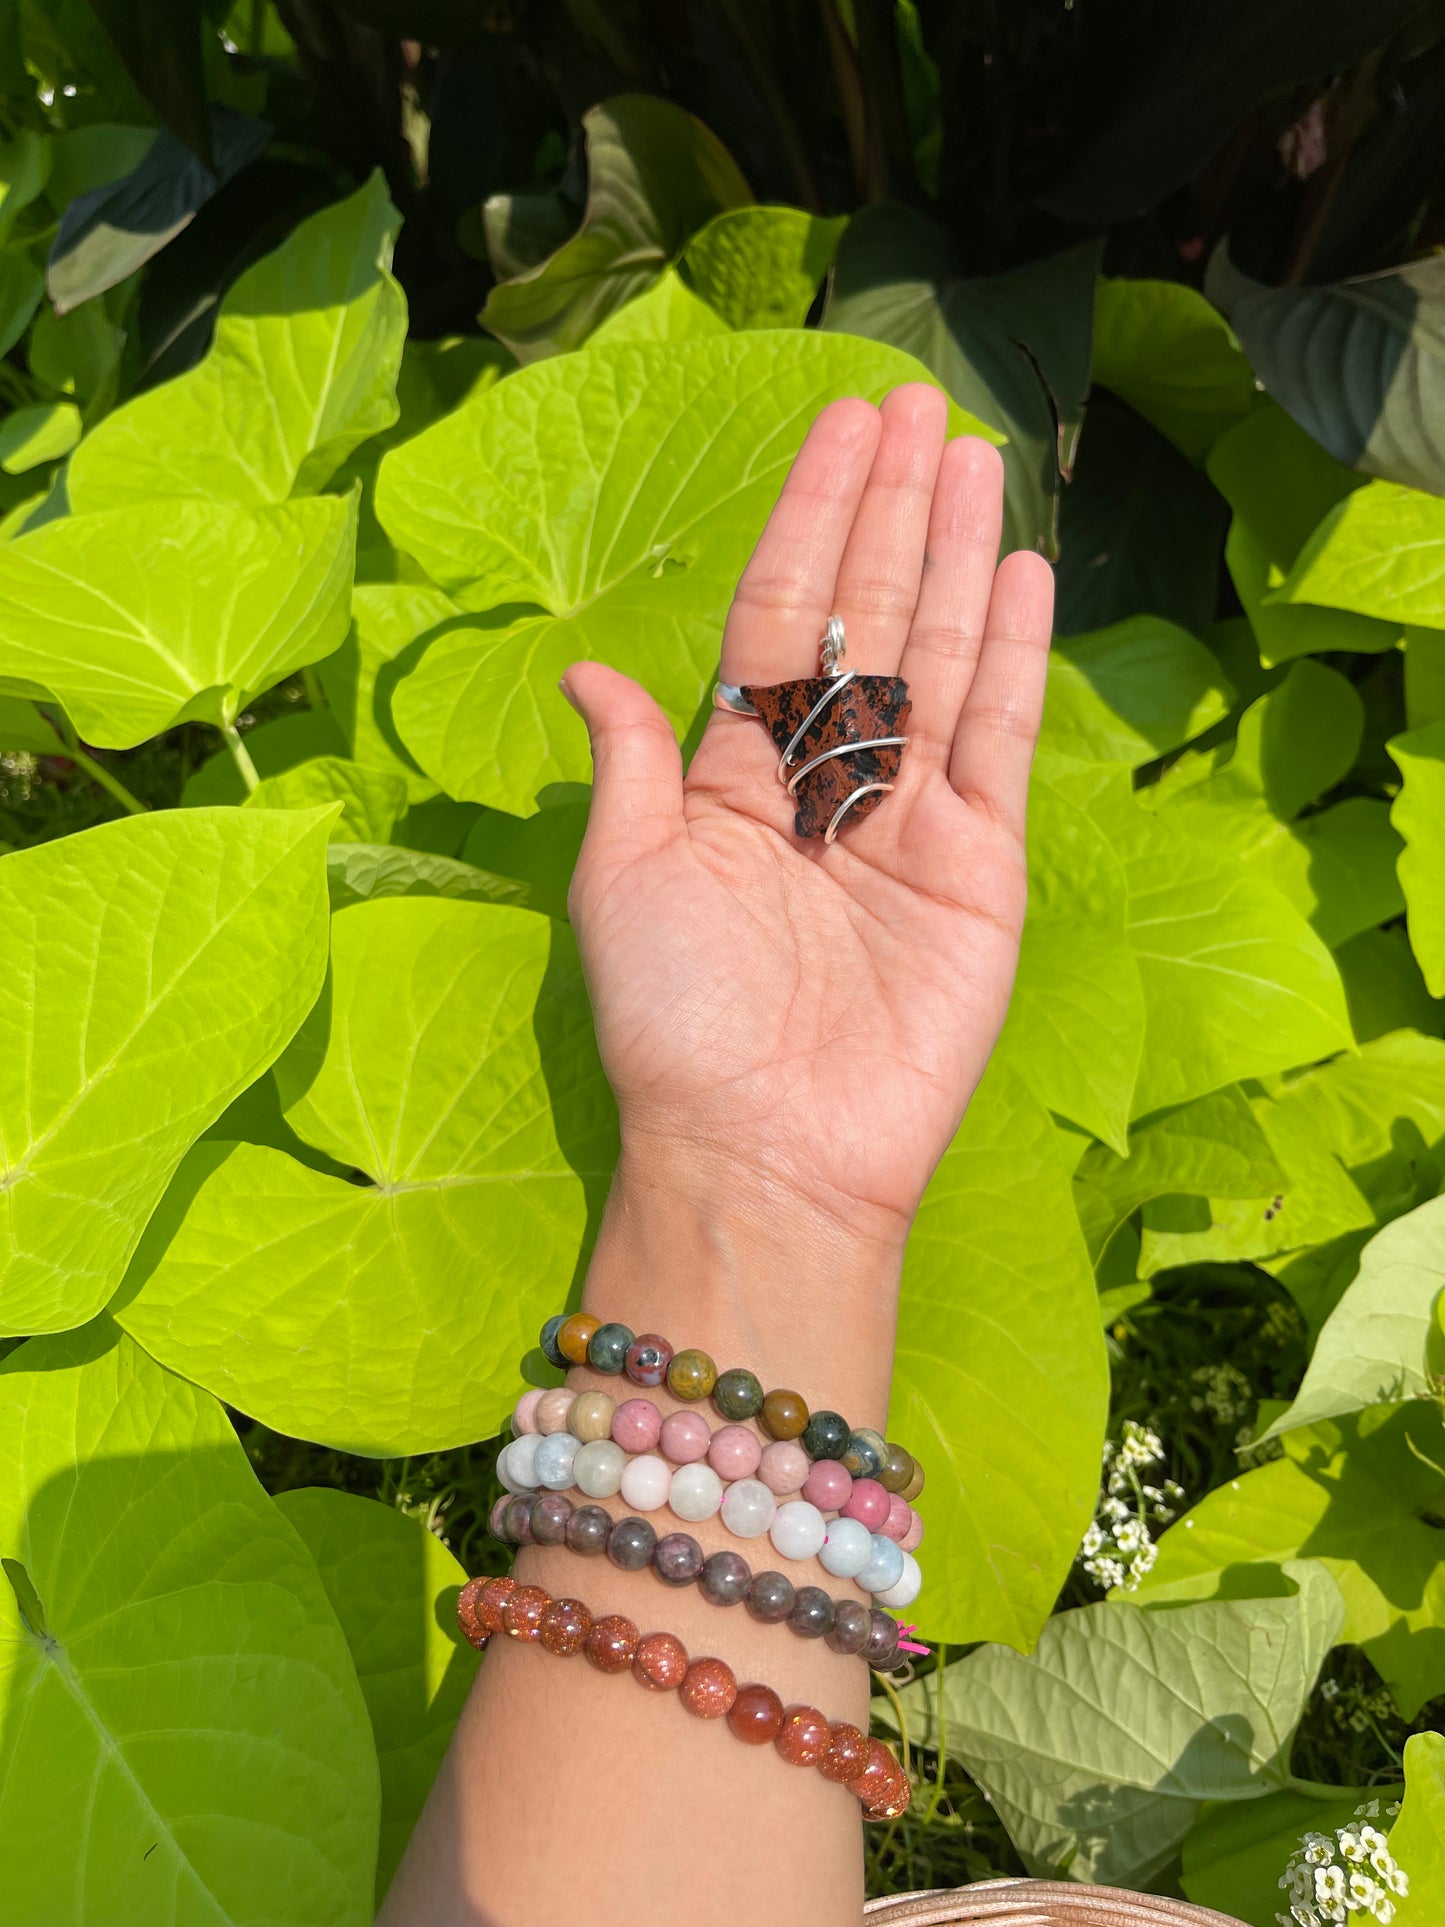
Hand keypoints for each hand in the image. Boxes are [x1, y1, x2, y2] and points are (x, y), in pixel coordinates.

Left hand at [563, 385, 1052, 1268]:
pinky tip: (1023, 571)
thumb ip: (628, 762)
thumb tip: (588, 666)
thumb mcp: (622, 878)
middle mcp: (826, 781)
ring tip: (975, 455)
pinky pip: (1000, 744)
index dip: (809, 521)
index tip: (839, 428)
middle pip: (869, 617)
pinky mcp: (982, 868)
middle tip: (918, 404)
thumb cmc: (674, 1020)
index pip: (781, 617)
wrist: (764, 1148)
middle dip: (890, 511)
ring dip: (959, 555)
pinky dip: (1015, 657)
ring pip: (942, 657)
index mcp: (734, 773)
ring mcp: (910, 820)